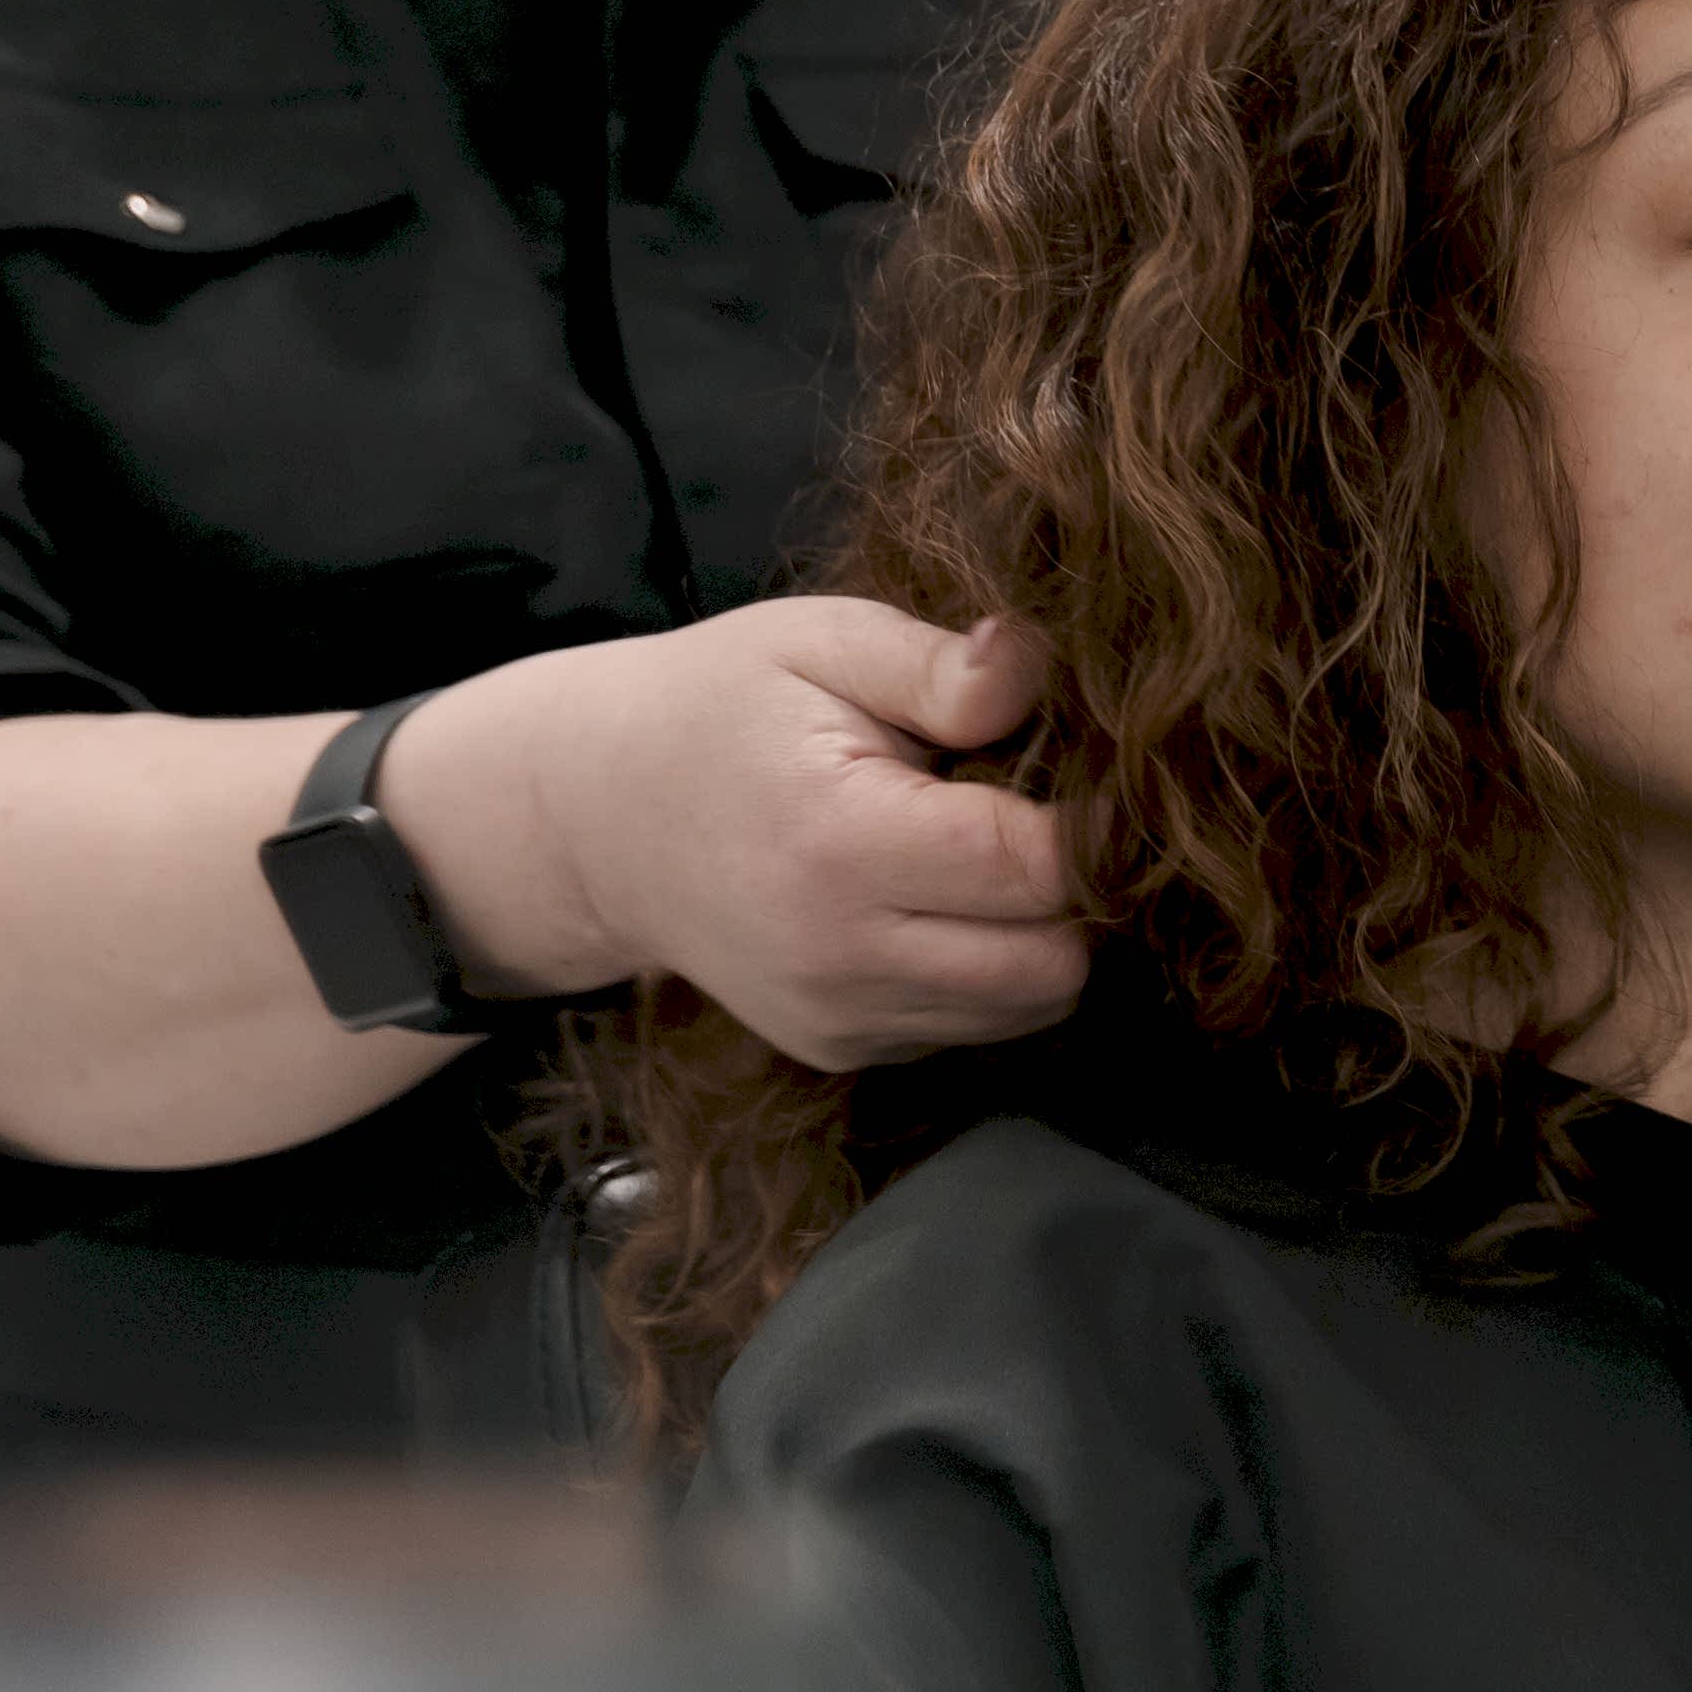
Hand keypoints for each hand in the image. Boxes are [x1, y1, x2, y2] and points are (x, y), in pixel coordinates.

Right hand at [386, 600, 1088, 1068]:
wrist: (597, 818)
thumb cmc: (717, 707)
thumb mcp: (818, 642)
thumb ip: (936, 665)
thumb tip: (1039, 670)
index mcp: (842, 844)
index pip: (1039, 869)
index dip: (1095, 821)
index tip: (1089, 769)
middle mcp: (842, 956)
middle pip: (1053, 963)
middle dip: (1081, 891)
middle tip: (1042, 812)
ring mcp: (838, 1018)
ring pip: (1025, 1009)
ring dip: (1040, 937)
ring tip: (984, 851)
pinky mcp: (839, 1050)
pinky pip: (970, 1027)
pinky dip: (987, 971)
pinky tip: (940, 898)